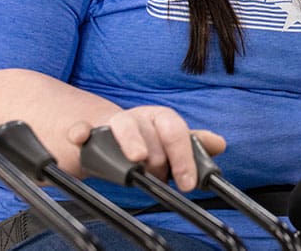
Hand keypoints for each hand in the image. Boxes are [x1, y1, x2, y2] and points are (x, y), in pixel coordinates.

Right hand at [67, 105, 225, 191]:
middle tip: (159, 178)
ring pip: (123, 124)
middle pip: (151, 133)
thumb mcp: (170, 144)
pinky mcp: (86, 132)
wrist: (107, 137)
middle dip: (158, 158)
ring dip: (132, 140)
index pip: (176, 131)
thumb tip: (219, 144)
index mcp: (161, 118)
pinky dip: (81, 131)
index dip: (183, 157)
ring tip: (138, 159)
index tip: (188, 184)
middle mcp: (138, 117)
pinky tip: (81, 136)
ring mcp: (111, 123)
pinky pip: (81, 128)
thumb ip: (193, 145)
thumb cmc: (146, 142)